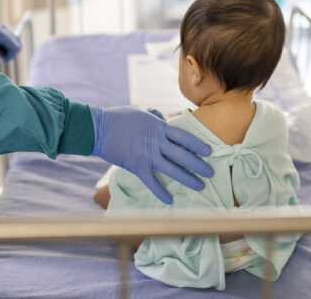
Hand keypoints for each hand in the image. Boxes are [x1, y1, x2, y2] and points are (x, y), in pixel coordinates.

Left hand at [0, 25, 20, 62]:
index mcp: (0, 33)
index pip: (15, 47)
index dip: (11, 56)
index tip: (3, 59)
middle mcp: (4, 28)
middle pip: (18, 46)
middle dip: (11, 54)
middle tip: (2, 57)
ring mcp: (7, 28)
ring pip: (18, 45)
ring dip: (11, 52)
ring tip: (0, 52)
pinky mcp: (9, 31)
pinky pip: (16, 43)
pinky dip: (11, 49)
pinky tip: (2, 49)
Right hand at [90, 105, 212, 203]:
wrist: (99, 129)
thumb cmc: (120, 117)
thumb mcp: (141, 110)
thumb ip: (156, 116)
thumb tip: (165, 121)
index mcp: (160, 127)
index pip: (184, 137)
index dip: (198, 145)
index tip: (209, 152)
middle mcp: (157, 142)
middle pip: (183, 155)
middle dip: (198, 165)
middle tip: (211, 172)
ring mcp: (148, 155)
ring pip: (172, 170)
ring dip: (187, 179)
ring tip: (200, 185)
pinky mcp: (137, 166)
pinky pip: (151, 181)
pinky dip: (160, 191)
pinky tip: (170, 199)